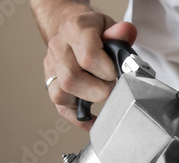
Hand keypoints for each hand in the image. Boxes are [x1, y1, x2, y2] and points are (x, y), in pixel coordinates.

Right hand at [44, 10, 136, 130]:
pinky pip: (62, 108)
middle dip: (98, 89)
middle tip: (111, 85)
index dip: (107, 71)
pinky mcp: (51, 84)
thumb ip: (119, 32)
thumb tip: (127, 32)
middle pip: (70, 79)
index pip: (88, 57)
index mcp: (75, 31)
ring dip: (87, 100)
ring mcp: (52, 68)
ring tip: (102, 93)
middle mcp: (59, 49)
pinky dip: (80, 118)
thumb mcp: (107, 25)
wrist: (67, 26)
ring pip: (60, 94)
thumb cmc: (91, 30)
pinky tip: (94, 121)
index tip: (117, 73)